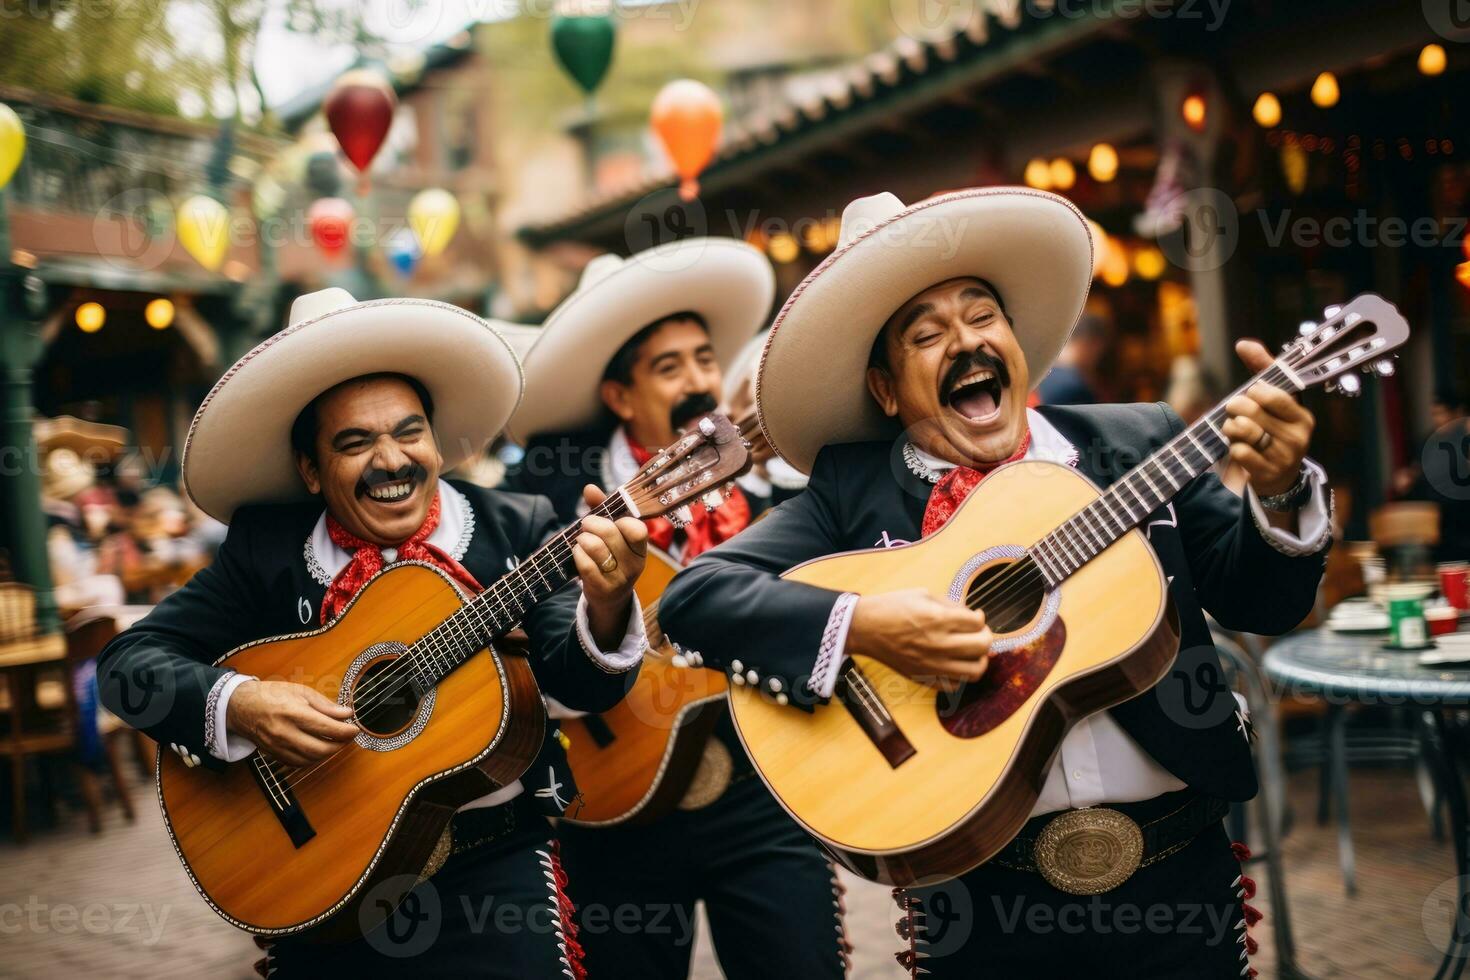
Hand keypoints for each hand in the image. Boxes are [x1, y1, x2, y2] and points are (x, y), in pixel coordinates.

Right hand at [226, 680, 358, 766]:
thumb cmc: (271, 695)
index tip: (355, 729)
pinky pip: (299, 763)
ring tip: (335, 741)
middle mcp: (285, 733)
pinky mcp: (274, 755)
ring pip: (312, 759)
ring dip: (328, 753)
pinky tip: (318, 748)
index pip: (327, 728)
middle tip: (347, 736)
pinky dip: (313, 758)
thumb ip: (325, 705)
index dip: (346, 731)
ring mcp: (278, 747)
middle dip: (340, 745)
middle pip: (322, 749)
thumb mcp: (301, 691)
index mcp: (293, 713)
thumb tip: (347, 714)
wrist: (241, 706)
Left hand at [574, 484, 648, 646]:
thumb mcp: (612, 535)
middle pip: (611, 534)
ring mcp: (620, 579)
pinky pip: (585, 565)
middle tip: (586, 524)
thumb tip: (589, 488)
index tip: (611, 520)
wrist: (610, 597)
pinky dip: (578, 554)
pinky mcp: (603, 589)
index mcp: (641, 549)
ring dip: (583, 539)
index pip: (637, 530)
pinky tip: (578, 553)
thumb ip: (602, 510)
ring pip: (596, 548)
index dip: (620, 521)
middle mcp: (634, 565)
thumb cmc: (611, 557)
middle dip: (593, 523)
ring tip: (581, 540)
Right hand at [847, 588, 990, 687]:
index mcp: (938, 619)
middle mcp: (939, 643)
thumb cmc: (891, 608)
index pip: (978, 623)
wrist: (865, 628)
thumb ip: (951, 605)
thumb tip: (973, 616)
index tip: (973, 617)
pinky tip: (954, 665)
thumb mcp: (923, 594)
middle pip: (983, 646)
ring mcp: (932, 664)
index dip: (979, 618)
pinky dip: (960, 676)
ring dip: (979, 660)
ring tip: (971, 653)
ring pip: (975, 671)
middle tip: (976, 633)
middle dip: (984, 636)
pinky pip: (955, 685)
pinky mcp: (924, 677)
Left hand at [1222, 339, 1314, 496]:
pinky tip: (1238, 448)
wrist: (1276, 477)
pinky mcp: (1267, 473)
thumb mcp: (1273, 401)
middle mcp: (1297, 437)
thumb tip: (1243, 344)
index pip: (1271, 394)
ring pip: (1243, 430)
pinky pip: (1239, 452)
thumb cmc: (1271, 431)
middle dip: (1235, 408)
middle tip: (1234, 412)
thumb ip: (1262, 370)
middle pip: (1251, 410)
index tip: (1251, 394)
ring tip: (1234, 429)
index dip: (1253, 392)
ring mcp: (1284, 457)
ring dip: (1230, 427)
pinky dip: (1232, 447)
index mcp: (1302, 416)